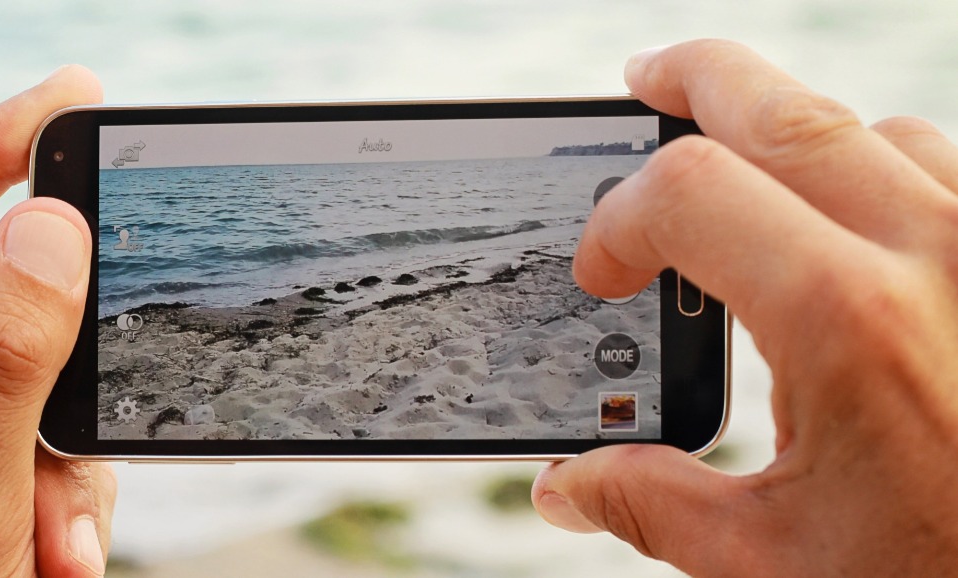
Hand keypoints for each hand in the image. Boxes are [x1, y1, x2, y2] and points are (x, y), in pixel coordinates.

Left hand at [0, 66, 115, 576]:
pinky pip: (52, 425)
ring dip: (70, 459)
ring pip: (45, 376)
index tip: (75, 102)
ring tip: (53, 547)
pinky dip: (71, 484)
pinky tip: (55, 550)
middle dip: (63, 381)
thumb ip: (3, 365)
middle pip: (1, 303)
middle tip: (77, 465)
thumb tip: (52, 227)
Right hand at [532, 40, 957, 575]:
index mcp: (849, 323)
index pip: (690, 191)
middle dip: (694, 81)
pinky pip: (948, 170)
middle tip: (645, 80)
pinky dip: (880, 168)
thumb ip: (654, 505)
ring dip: (791, 138)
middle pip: (783, 108)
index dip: (618, 220)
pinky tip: (847, 221)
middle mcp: (936, 257)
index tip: (602, 272)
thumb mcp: (776, 561)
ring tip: (742, 177)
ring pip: (875, 131)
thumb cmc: (939, 576)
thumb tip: (570, 488)